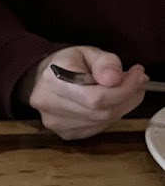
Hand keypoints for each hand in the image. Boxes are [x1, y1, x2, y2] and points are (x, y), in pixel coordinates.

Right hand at [19, 46, 147, 139]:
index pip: (95, 97)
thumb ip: (104, 62)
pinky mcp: (64, 133)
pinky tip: (111, 104)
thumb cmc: (69, 63)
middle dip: (126, 97)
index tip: (139, 75)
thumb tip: (115, 79)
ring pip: (101, 122)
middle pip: (100, 112)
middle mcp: (49, 105)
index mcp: (52, 80)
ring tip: (126, 90)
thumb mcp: (88, 52)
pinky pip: (97, 128)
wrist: (46, 80)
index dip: (124, 90)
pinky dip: (110, 116)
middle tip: (138, 82)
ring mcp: (55, 123)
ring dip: (121, 107)